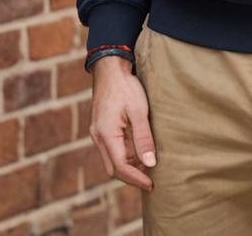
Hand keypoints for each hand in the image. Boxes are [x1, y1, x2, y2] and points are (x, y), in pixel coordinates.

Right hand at [88, 55, 156, 190]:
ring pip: (113, 159)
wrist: (110, 68)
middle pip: (113, 168)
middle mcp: (98, 137)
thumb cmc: (125, 87)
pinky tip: (140, 151)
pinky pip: (113, 148)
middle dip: (132, 176)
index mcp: (105, 134)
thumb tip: (150, 163)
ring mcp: (99, 133)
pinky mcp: (102, 128)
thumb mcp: (138, 110)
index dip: (136, 178)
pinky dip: (126, 154)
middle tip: (152, 180)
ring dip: (130, 165)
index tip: (152, 184)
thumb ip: (143, 137)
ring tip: (150, 166)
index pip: (120, 167)